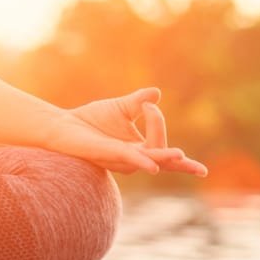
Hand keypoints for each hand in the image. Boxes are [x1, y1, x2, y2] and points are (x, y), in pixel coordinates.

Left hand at [43, 87, 207, 175]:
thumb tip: (157, 93)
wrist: (64, 124)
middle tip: (194, 163)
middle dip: (180, 163)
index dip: (159, 123)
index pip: (162, 145)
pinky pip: (129, 159)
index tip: (148, 104)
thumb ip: (139, 101)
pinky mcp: (107, 154)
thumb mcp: (122, 107)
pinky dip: (142, 161)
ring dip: (165, 156)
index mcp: (139, 149)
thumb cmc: (92, 120)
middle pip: (163, 158)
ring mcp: (121, 159)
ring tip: (181, 157)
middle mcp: (133, 159)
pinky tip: (153, 166)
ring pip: (150, 159)